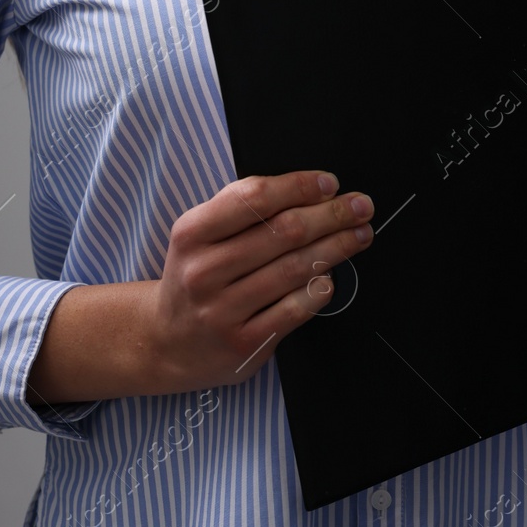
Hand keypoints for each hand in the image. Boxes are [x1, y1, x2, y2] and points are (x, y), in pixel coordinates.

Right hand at [149, 171, 374, 390]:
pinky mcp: (243, 343)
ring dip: (337, 248)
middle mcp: (204, 271)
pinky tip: (330, 278)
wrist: (165, 341)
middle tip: (361, 207)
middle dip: (332, 215)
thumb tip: (309, 189)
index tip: (331, 183)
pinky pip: (294, 310)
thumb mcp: (199, 235)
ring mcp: (223, 310)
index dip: (299, 186)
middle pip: (283, 232)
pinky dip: (319, 289)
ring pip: (294, 269)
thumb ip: (241, 209)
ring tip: (359, 236)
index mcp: (192, 234)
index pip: (254, 198)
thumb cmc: (196, 277)